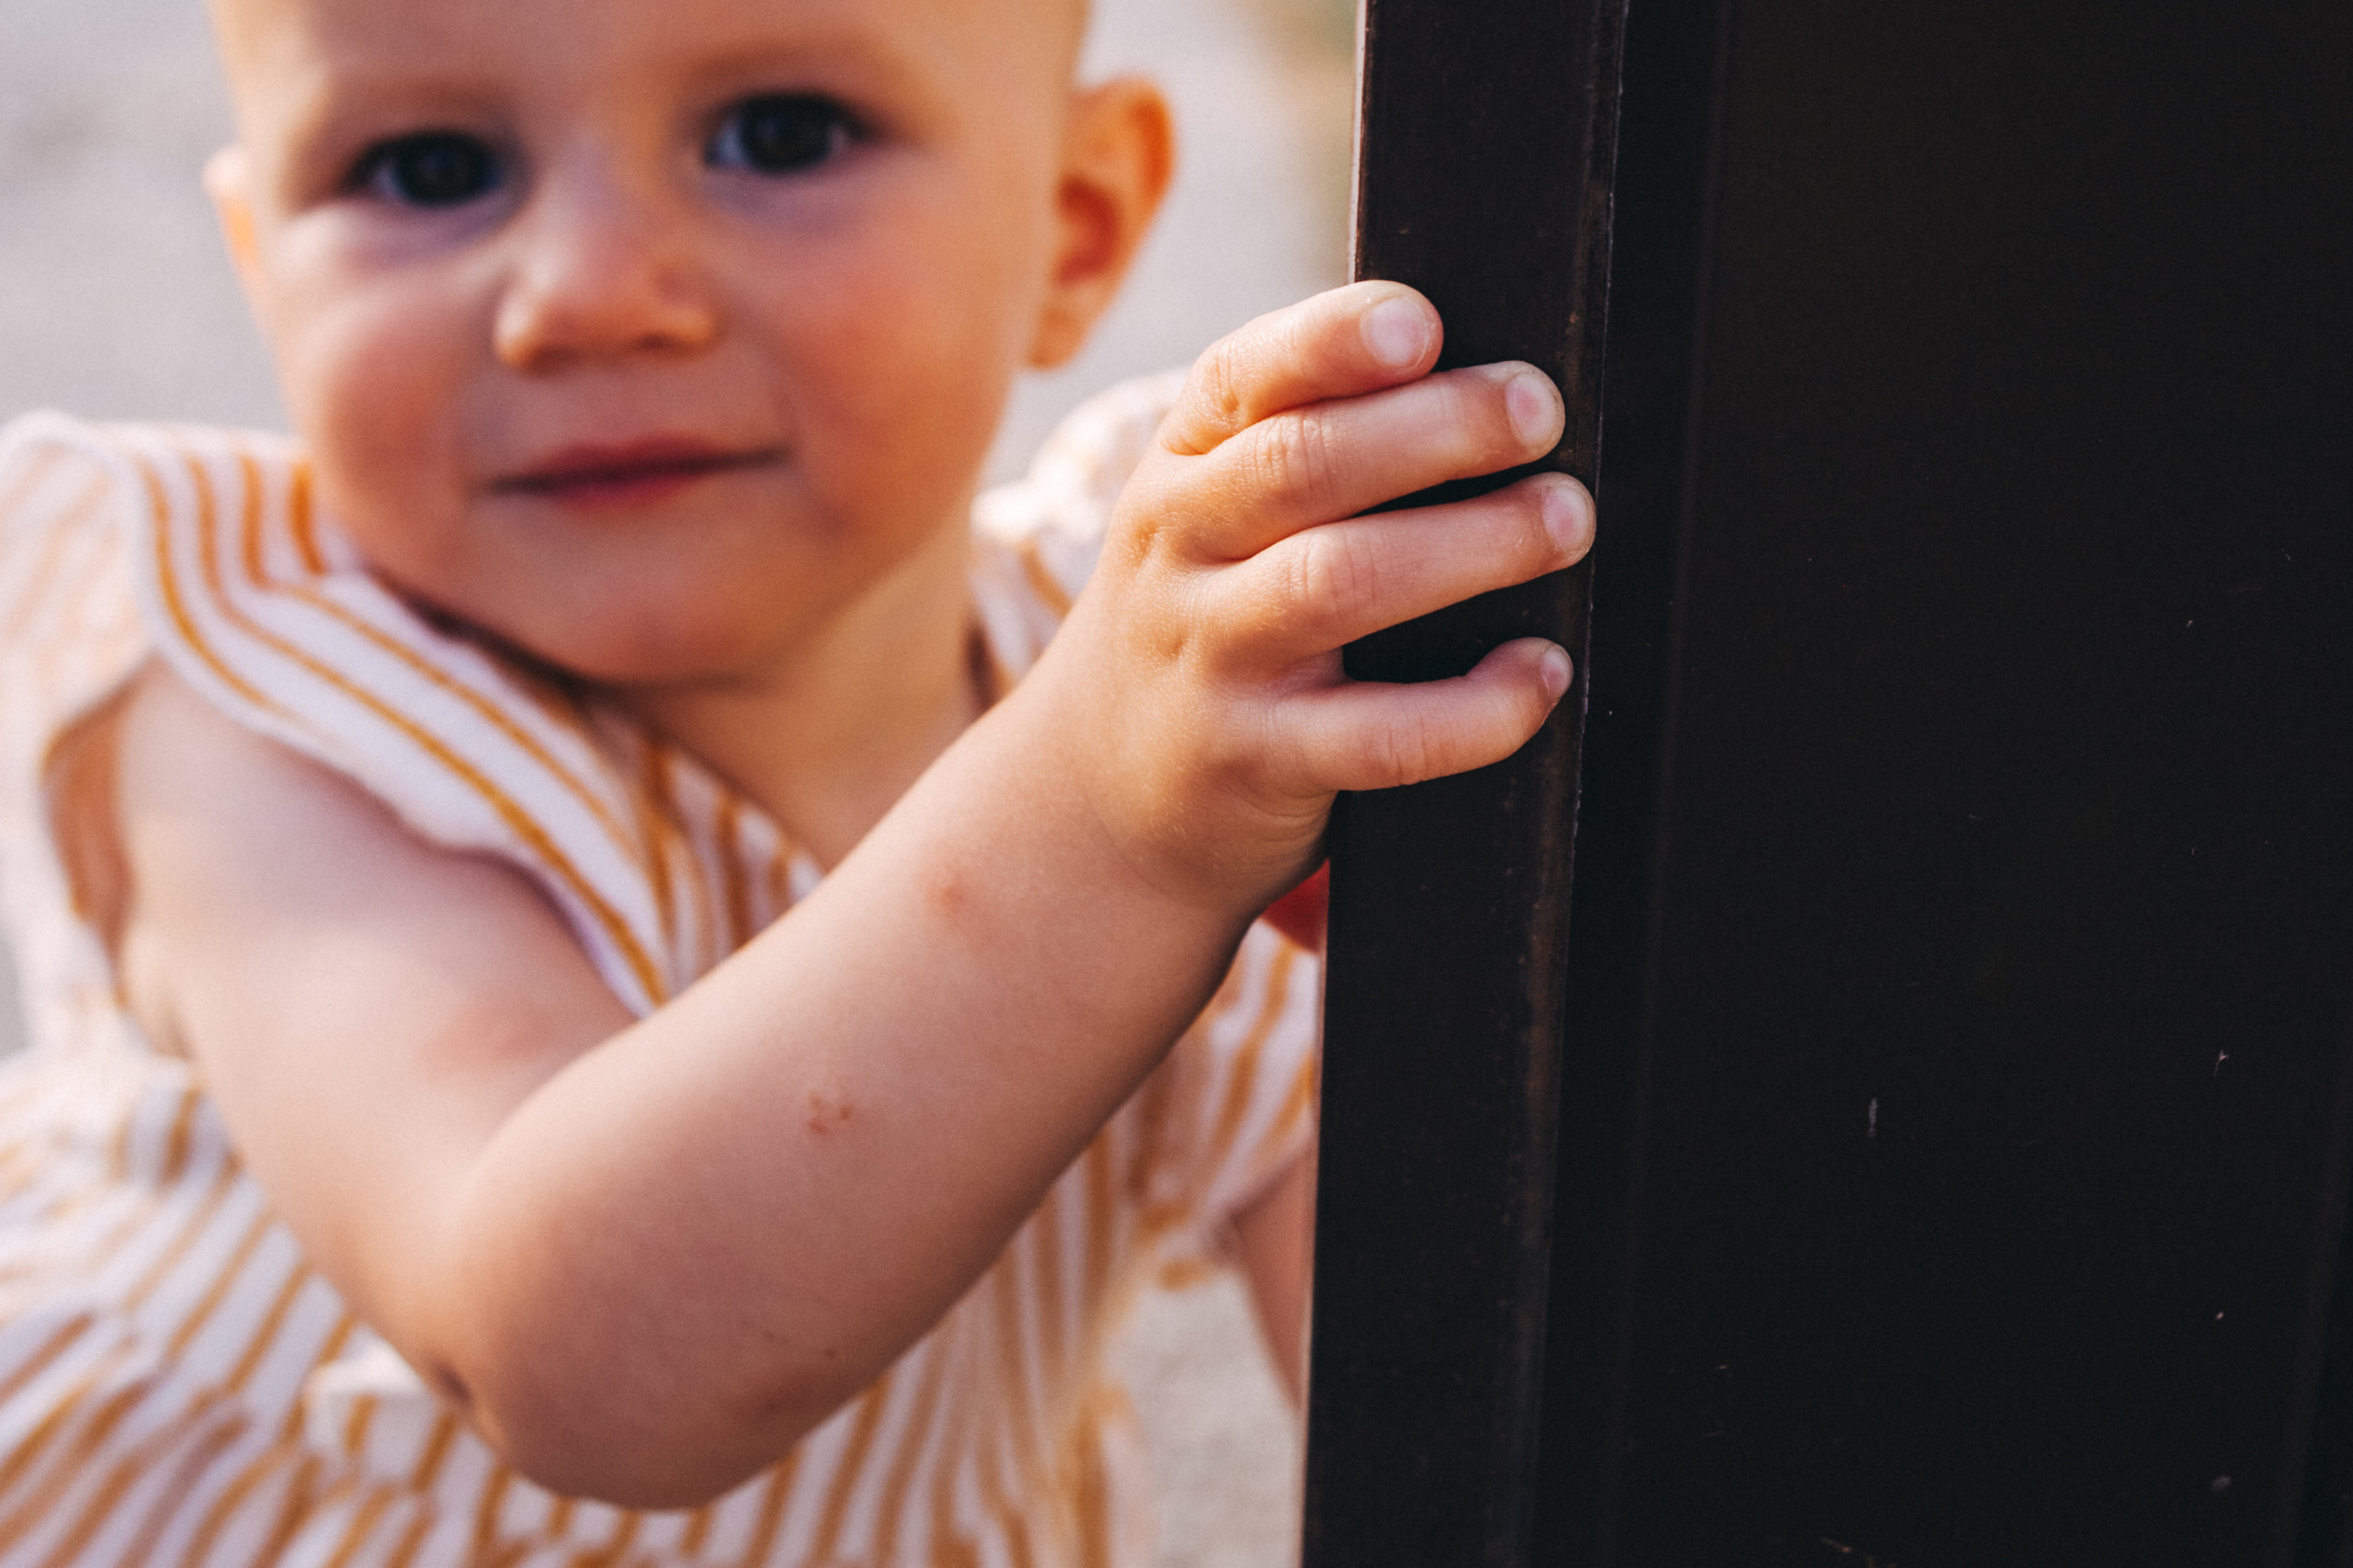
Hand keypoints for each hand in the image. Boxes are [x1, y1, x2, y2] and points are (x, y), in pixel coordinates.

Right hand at [1033, 281, 1596, 917]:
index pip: (1242, 376)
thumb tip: (1491, 390)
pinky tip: (1540, 673)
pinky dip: (1474, 708)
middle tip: (1537, 413)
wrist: (1098, 794)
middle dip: (1435, 428)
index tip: (1424, 325)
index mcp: (1180, 467)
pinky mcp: (1255, 764)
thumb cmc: (1205, 623)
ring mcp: (1211, 661)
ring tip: (1563, 522)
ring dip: (1468, 545)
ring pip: (1336, 583)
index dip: (1332, 340)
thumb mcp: (1208, 518)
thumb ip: (1305, 446)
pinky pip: (1378, 737)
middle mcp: (1182, 552)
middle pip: (1300, 467)